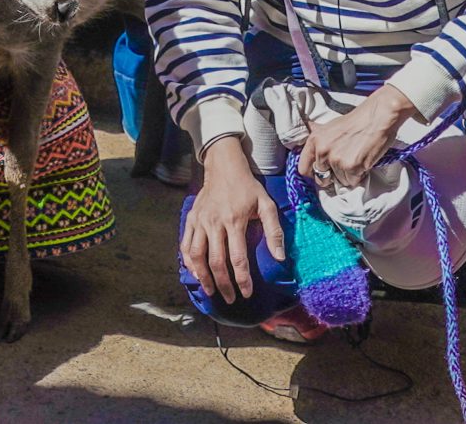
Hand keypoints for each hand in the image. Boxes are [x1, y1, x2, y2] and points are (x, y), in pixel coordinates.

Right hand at [180, 134, 284, 303]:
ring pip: (197, 256)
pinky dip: (189, 262)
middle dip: (223, 284)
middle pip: (216, 261)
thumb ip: (274, 231)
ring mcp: (200, 221)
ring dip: (203, 277)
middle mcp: (214, 223)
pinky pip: (185, 245)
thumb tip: (280, 258)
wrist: (223, 167)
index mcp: (234, 220)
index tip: (247, 294)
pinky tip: (196, 273)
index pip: (238, 258)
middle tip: (230, 299)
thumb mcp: (266, 204)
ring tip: (211, 291)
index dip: (242, 279)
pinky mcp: (191, 219)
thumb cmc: (247, 187)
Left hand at [298, 87, 415, 190]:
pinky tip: (363, 162)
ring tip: (356, 158)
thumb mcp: (330, 127)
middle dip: (332, 176)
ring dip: (348, 175)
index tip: (322, 174)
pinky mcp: (352, 167)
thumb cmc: (357, 121)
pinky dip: (359, 176)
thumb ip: (320, 140)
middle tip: (343, 166)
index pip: (303, 168)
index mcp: (314, 140)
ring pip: (339, 181)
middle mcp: (322, 151)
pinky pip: (352, 181)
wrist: (377, 116)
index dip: (313, 174)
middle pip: (321, 178)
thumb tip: (309, 146)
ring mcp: (336, 160)